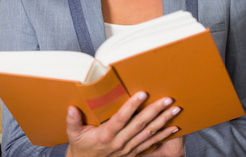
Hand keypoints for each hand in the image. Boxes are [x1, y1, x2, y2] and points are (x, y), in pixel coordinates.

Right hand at [66, 91, 181, 156]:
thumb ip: (73, 121)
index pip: (121, 118)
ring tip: (175, 110)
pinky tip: (174, 127)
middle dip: (155, 111)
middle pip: (140, 124)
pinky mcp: (135, 153)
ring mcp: (129, 149)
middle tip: (167, 99)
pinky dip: (164, 135)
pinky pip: (152, 143)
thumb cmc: (81, 147)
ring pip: (149, 133)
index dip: (132, 106)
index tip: (142, 94)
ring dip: (163, 121)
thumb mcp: (74, 134)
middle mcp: (120, 142)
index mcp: (106, 135)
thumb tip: (71, 108)